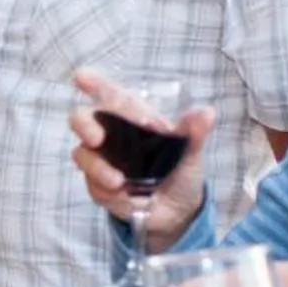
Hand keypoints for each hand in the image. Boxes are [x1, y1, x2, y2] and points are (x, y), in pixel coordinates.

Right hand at [69, 69, 211, 249]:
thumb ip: (194, 132)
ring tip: (118, 181)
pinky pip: (92, 184)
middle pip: (82, 119)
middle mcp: (111, 134)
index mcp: (133, 117)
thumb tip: (206, 113)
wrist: (178, 209)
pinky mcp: (97, 184)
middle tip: (95, 138)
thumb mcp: (190, 150)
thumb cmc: (179, 169)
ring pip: (83, 155)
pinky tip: (124, 196)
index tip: (81, 77)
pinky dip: (106, 190)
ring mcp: (101, 159)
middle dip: (84, 124)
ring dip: (97, 167)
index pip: (109, 95)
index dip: (93, 83)